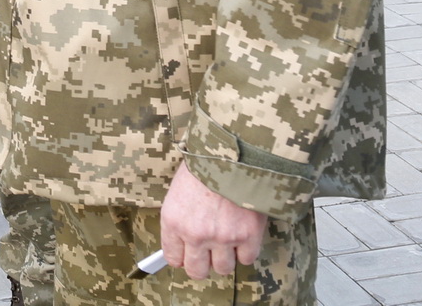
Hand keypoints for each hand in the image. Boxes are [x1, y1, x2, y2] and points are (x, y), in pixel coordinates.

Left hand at [160, 163, 266, 280]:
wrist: (233, 150)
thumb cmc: (204, 163)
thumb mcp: (179, 189)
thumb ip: (180, 219)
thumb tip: (182, 242)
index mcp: (173, 221)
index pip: (174, 258)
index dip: (183, 257)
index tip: (188, 254)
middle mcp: (195, 234)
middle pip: (198, 271)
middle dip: (203, 264)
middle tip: (210, 252)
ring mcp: (222, 238)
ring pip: (223, 268)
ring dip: (226, 257)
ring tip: (229, 239)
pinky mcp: (248, 236)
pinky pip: (247, 258)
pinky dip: (247, 249)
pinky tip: (245, 233)